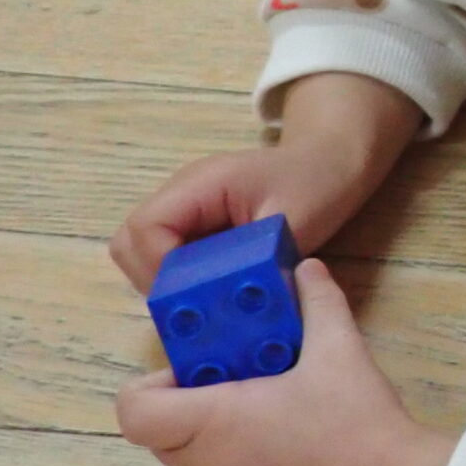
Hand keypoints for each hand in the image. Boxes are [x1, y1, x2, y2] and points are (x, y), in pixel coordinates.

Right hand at [110, 72, 423, 292]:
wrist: (336, 160)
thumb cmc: (318, 181)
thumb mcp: (293, 222)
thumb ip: (256, 261)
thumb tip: (227, 304)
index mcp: (198, 185)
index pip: (145, 228)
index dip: (158, 269)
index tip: (192, 297)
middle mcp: (182, 197)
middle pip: (130, 243)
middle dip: (154, 281)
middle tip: (193, 306)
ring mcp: (187, 212)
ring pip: (144, 255)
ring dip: (168, 284)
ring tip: (207, 302)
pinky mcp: (198, 229)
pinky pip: (171, 260)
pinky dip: (185, 282)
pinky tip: (217, 295)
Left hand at [115, 259, 455, 465]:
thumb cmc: (354, 422)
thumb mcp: (340, 349)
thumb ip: (317, 302)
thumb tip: (307, 269)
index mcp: (209, 423)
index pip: (135, 410)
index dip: (156, 383)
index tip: (205, 366)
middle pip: (162, 432)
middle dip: (193, 400)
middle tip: (245, 376)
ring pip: (192, 459)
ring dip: (214, 431)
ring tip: (273, 407)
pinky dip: (238, 460)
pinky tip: (292, 444)